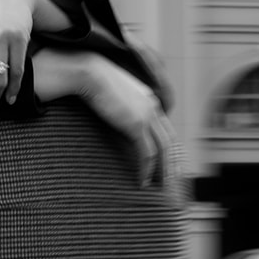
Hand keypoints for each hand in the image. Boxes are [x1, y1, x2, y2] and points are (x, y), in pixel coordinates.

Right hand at [33, 50, 170, 181]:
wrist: (88, 71)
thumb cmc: (92, 79)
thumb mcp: (111, 93)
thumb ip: (119, 105)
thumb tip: (113, 115)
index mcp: (148, 98)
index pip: (163, 127)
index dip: (164, 146)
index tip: (163, 161)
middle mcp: (153, 106)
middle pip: (168, 140)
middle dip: (170, 162)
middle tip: (166, 180)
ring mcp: (147, 115)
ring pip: (162, 149)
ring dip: (162, 170)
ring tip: (157, 186)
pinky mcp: (137, 125)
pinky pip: (147, 153)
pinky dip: (146, 169)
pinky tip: (141, 181)